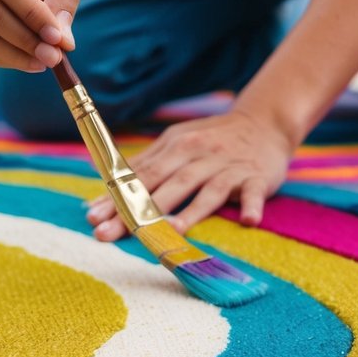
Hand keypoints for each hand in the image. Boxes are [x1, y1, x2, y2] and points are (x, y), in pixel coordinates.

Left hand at [86, 108, 295, 241]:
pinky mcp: (257, 177)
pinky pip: (253, 193)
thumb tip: (99, 188)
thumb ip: (143, 167)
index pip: (141, 176)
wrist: (264, 123)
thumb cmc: (211, 139)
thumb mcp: (176, 144)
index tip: (92, 217)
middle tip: (112, 233)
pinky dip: (251, 206)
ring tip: (175, 231)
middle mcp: (199, 156)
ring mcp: (229, 167)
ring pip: (207, 191)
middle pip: (166, 186)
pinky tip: (247, 220)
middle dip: (139, 211)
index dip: (116, 197)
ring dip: (192, 211)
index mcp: (176, 147)